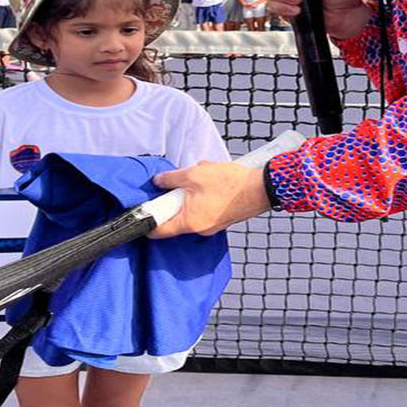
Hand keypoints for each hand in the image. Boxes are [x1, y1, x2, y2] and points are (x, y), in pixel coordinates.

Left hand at [148, 160, 271, 236]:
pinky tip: (211, 183)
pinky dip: (202, 198)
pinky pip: (203, 210)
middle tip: (176, 184)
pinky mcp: (221, 219)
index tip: (144, 210)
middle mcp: (199, 229)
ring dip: (189, 196)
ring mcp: (212, 226)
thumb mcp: (194, 174)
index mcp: (189, 222)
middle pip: (175, 219)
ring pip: (190, 212)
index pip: (159, 232)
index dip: (148, 221)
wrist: (262, 188)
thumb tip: (158, 181)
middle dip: (173, 200)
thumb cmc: (230, 183)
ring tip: (199, 180)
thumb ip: (171, 179)